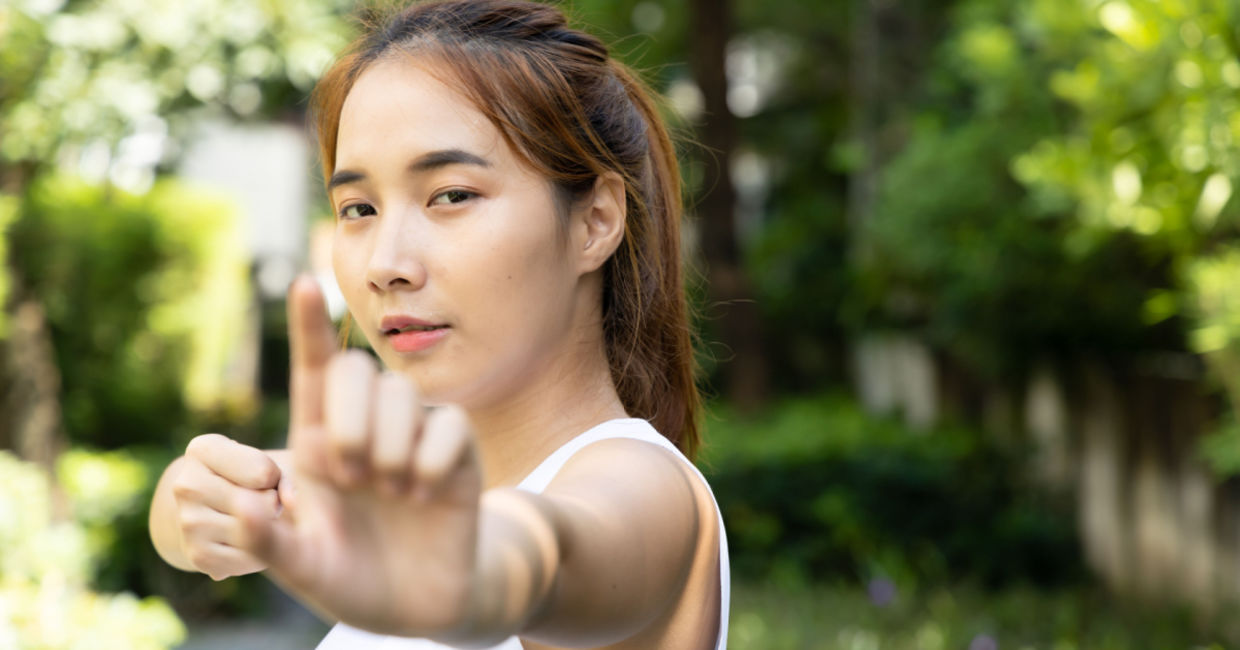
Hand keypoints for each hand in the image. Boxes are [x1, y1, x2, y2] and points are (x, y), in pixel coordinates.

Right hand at [170, 433, 281, 579]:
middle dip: (272, 505)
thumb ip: (290, 476)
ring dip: (267, 531)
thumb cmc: (256, 477)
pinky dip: (260, 554)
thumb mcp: (273, 462)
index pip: (262, 472)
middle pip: (258, 504)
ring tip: (256, 521)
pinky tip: (251, 541)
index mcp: (202, 449)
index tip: (265, 479)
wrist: (219, 510)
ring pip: (253, 533)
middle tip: (261, 503)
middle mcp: (186, 484)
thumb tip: (291, 503)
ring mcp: (187, 522)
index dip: (276, 478)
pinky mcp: (196, 555)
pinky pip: (247, 559)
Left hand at [250, 277, 482, 636]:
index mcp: (318, 446)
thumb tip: (242, 506)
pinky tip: (424, 494)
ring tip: (391, 492)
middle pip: (355, 370)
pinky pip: (449, 423)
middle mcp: (364, 430)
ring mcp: (412, 438)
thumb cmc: (354, 581)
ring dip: (390, 444)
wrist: (421, 608)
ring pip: (403, 394)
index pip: (312, 372)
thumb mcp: (301, 570)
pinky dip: (433, 458)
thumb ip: (267, 542)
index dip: (306, 327)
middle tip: (351, 476)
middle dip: (348, 417)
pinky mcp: (456, 452)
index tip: (303, 283)